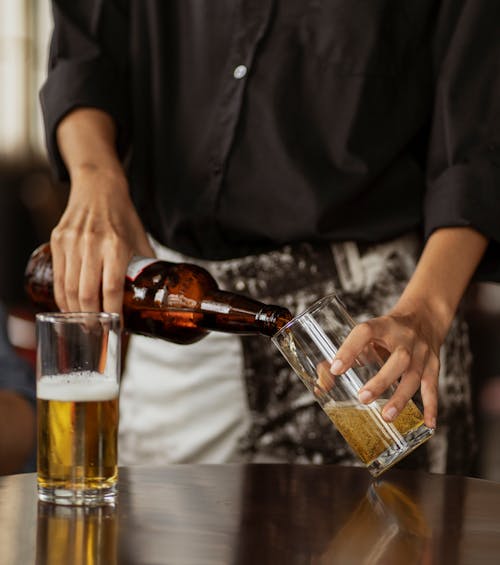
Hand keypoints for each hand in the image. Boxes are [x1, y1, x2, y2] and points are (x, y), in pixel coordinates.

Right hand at [50, 164, 153, 314]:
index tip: (117, 327)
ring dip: (75, 312)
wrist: (99, 187)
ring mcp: (71, 242)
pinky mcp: (57, 240)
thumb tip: (156, 295)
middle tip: (97, 331)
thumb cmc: (123, 216)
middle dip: (91, 319)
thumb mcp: (141, 240)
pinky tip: (69, 307)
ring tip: (83, 324)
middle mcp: (92, 243)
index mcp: (116, 245)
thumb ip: (147, 267)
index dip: (113, 312)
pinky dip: (62, 297)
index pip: (112, 288)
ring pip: (69, 288)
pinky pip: (58, 277)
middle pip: (87, 293)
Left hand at [329, 304, 441, 428]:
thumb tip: (321, 384)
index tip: (335, 369)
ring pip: (414, 375)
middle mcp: (405, 337)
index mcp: (383, 325)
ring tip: (386, 416)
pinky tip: (428, 424)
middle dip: (381, 380)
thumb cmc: (388, 330)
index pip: (365, 332)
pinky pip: (432, 386)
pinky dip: (431, 406)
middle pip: (398, 359)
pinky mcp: (433, 364)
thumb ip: (346, 355)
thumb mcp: (369, 334)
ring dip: (401, 397)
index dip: (349, 349)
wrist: (425, 315)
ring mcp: (422, 351)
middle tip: (363, 398)